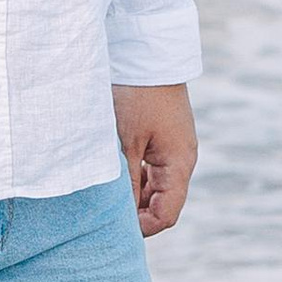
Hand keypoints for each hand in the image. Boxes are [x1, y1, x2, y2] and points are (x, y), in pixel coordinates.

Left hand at [112, 82, 196, 234]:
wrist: (145, 53)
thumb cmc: (136, 95)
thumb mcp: (126, 143)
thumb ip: (126, 183)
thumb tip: (121, 217)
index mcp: (179, 164)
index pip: (165, 215)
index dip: (140, 228)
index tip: (111, 227)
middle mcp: (181, 160)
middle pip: (161, 204)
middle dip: (134, 214)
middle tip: (101, 213)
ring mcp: (172, 149)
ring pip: (153, 187)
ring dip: (131, 195)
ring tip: (102, 194)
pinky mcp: (161, 138)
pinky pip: (149, 170)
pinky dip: (132, 178)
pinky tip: (110, 175)